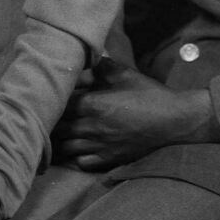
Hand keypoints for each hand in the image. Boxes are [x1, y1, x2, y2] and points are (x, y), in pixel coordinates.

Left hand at [52, 57, 219, 170]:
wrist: (172, 121)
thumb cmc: (149, 94)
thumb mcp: (125, 73)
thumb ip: (102, 65)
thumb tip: (85, 57)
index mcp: (94, 104)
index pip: (61, 105)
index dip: (52, 100)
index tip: (48, 93)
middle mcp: (92, 128)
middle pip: (59, 128)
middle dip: (51, 120)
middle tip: (46, 112)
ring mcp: (99, 146)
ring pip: (66, 147)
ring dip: (60, 139)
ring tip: (56, 130)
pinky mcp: (108, 159)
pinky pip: (81, 162)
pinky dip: (75, 155)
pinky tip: (77, 146)